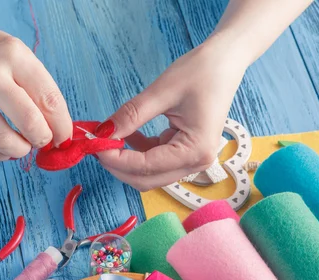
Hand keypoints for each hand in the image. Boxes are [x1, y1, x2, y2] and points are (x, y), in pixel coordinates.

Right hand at [0, 7, 71, 159]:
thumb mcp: (13, 53)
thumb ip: (35, 87)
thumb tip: (58, 130)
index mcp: (12, 54)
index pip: (49, 99)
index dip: (63, 126)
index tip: (64, 138)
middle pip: (29, 121)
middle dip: (43, 139)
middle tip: (43, 141)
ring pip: (3, 139)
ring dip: (20, 150)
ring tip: (23, 145)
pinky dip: (0, 153)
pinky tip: (5, 147)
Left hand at [96, 37, 247, 190]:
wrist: (225, 60)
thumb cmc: (201, 72)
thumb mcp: (161, 92)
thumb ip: (131, 116)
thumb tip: (103, 132)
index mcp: (195, 151)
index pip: (146, 167)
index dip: (116, 159)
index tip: (93, 144)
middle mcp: (196, 162)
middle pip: (147, 180)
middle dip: (118, 166)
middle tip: (95, 145)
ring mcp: (192, 159)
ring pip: (149, 174)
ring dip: (126, 161)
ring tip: (107, 138)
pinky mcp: (185, 151)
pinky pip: (155, 162)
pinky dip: (137, 153)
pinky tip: (127, 135)